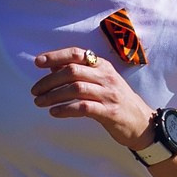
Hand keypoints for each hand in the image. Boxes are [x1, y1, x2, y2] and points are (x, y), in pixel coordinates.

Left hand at [29, 46, 149, 150]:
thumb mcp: (100, 82)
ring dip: (53, 96)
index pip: (76, 53)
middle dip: (49, 81)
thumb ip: (79, 72)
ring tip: (39, 102)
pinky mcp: (110, 112)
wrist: (142, 122)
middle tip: (35, 90)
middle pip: (72, 71)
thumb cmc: (116, 100)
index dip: (56, 56)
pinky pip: (83, 108)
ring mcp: (109, 94)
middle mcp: (106, 77)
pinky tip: (54, 112)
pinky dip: (66, 109)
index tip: (38, 62)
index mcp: (102, 66)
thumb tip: (53, 67)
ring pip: (76, 89)